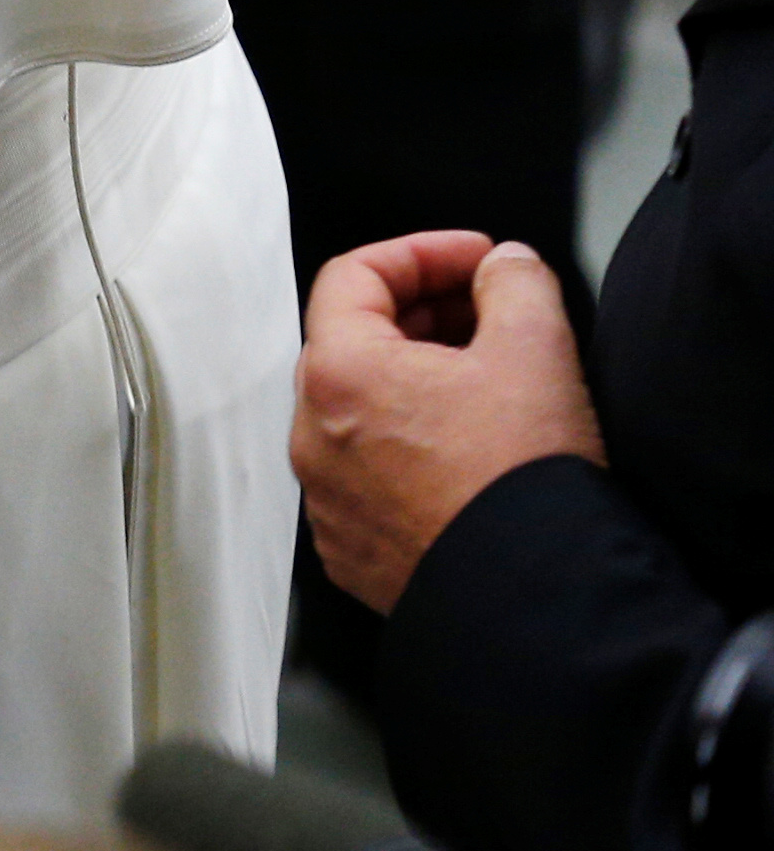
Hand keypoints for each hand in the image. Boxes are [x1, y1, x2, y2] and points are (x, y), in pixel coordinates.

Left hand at [292, 233, 603, 612]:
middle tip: (486, 314)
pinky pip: (370, 474)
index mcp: (337, 375)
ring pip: (360, 412)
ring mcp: (327, 498)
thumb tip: (506, 268)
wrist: (531, 597)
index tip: (474, 261)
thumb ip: (517, 284)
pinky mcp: (352, 546)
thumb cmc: (520, 484)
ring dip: (416, 382)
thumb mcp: (537, 350)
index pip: (353, 276)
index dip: (421, 253)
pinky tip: (469, 452)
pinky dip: (410, 447)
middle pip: (352, 343)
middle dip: (422, 315)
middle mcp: (313, 437)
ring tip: (486, 382)